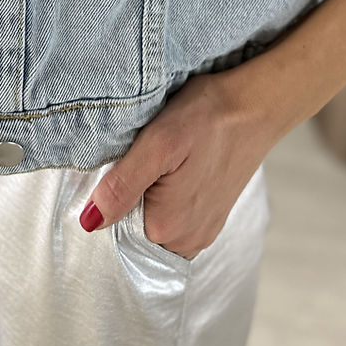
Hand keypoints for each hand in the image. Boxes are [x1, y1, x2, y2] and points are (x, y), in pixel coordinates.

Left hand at [77, 62, 281, 260]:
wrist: (256, 104)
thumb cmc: (208, 116)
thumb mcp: (157, 143)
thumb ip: (123, 186)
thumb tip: (89, 222)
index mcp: (167, 228)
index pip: (115, 230)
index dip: (110, 197)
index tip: (125, 165)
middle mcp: (187, 240)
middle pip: (136, 228)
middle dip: (131, 197)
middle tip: (144, 157)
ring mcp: (203, 230)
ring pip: (156, 223)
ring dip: (150, 196)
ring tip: (163, 160)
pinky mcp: (213, 216)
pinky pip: (177, 217)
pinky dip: (169, 196)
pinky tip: (177, 167)